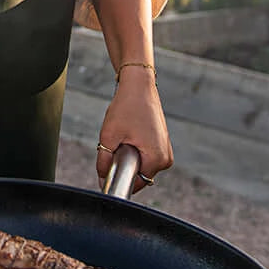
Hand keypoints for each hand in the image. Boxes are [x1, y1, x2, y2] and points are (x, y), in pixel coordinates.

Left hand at [96, 68, 172, 194]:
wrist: (139, 85)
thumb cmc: (127, 107)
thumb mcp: (109, 136)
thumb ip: (104, 162)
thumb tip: (102, 179)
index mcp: (157, 159)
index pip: (135, 184)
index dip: (119, 177)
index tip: (110, 163)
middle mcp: (166, 158)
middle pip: (139, 175)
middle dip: (124, 164)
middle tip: (117, 143)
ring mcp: (166, 150)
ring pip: (142, 165)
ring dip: (130, 156)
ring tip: (125, 135)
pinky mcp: (163, 143)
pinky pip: (146, 155)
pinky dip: (135, 149)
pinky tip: (130, 133)